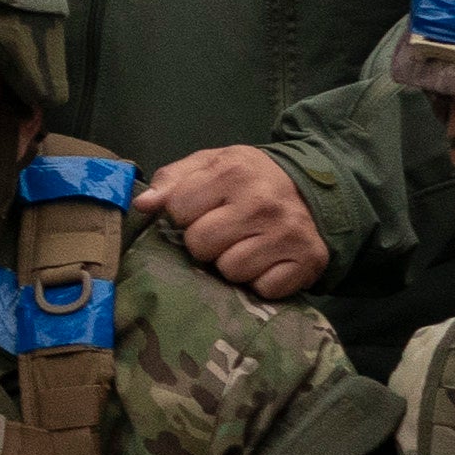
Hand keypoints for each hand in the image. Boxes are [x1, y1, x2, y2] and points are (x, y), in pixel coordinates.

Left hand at [140, 145, 329, 300]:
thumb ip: (172, 180)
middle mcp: (262, 202)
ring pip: (231, 271)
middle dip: (205, 242)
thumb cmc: (248, 180)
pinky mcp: (308, 261)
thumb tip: (143, 204)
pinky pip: (264, 289)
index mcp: (233, 171)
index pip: (178, 210)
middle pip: (200, 245)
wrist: (311, 191)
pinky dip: (262, 281)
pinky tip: (267, 261)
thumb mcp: (209, 165)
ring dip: (233, 263)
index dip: (184, 214)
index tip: (201, 210)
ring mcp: (288, 233)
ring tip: (245, 245)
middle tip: (223, 231)